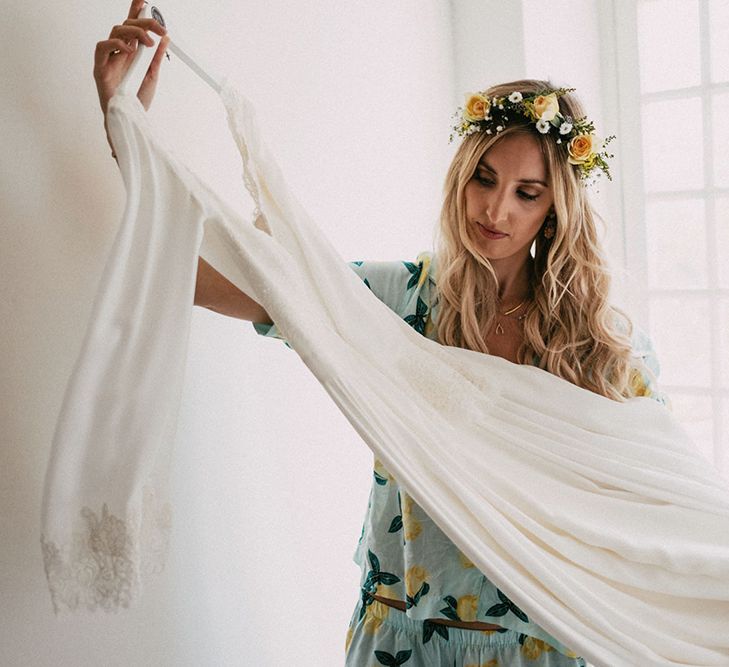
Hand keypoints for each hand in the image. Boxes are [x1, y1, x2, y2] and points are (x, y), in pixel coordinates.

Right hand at [94, 1, 168, 153]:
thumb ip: (157, 57)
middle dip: (143, 23)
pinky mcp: (100, 70)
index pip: (131, 28)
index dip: (135, 12)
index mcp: (129, 55)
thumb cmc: (137, 104)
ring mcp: (107, 61)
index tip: (144, 0)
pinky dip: (115, 45)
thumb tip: (166, 38)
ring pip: (114, 33)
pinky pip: (101, 48)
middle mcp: (117, 55)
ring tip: (148, 42)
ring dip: (133, 33)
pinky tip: (128, 50)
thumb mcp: (152, 76)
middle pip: (125, 26)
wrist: (131, 125)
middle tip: (159, 28)